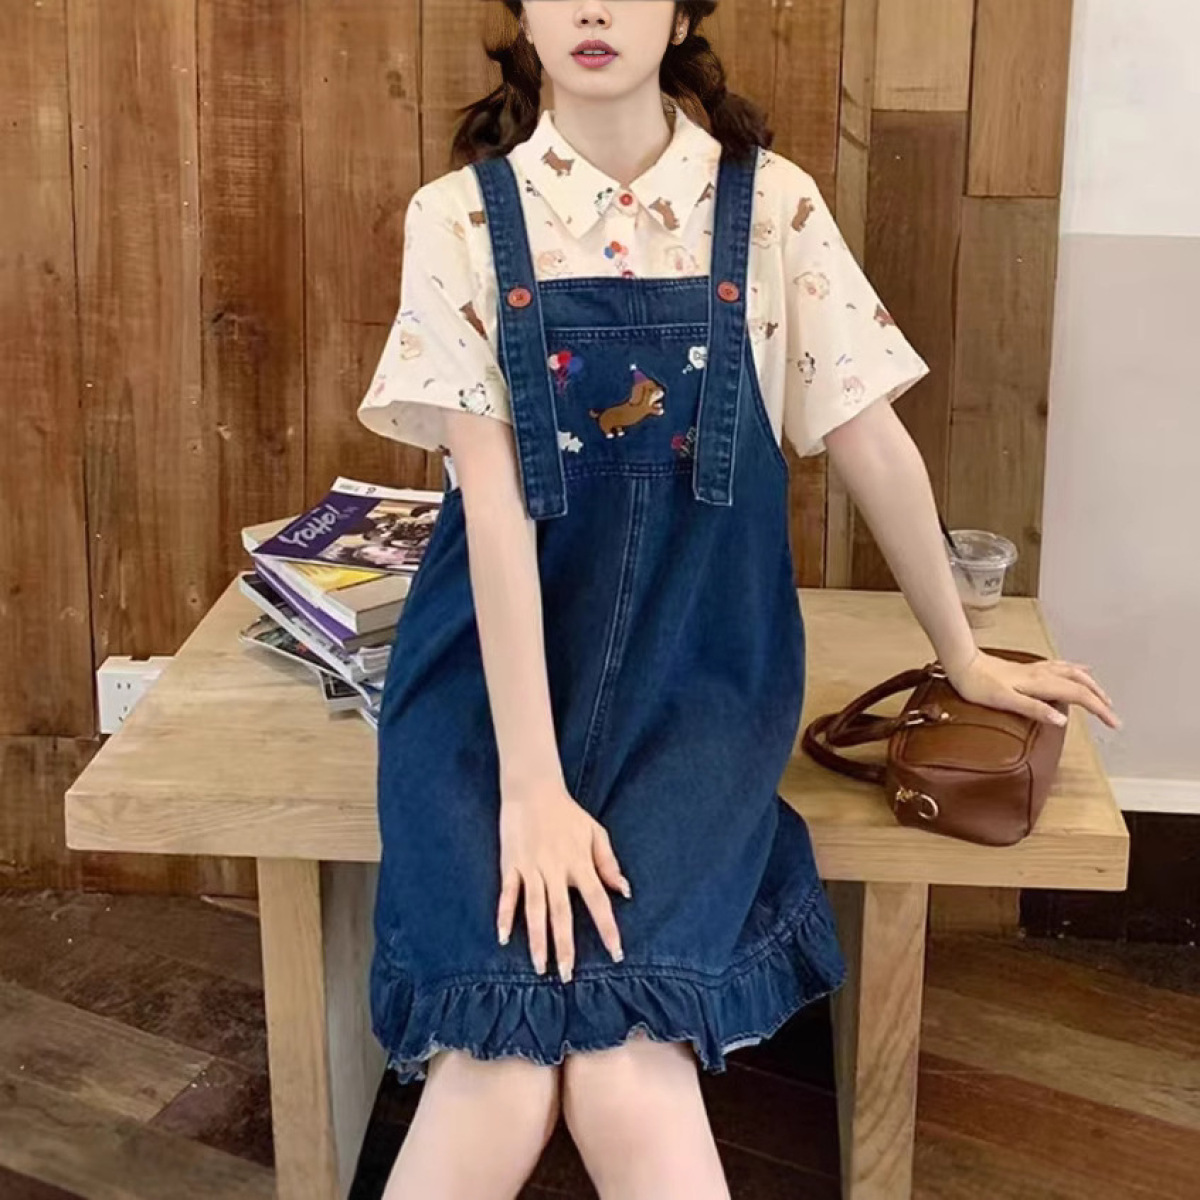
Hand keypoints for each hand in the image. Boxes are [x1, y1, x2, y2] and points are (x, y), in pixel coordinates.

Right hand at [496, 776, 630, 982]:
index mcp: (579, 862)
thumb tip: (624, 890)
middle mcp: (556, 869)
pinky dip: (504, 915)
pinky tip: (503, 937)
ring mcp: (531, 868)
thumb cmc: (567, 813)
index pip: (597, 901)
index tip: (617, 954)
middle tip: (568, 976)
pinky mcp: (511, 864)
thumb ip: (608, 862)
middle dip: (566, 946)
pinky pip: (507, 893)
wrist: (533, 789)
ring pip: (535, 909)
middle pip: (562, 913)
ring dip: (537, 939)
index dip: (608, 928)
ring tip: (540, 967)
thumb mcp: (595, 833)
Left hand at [944, 648, 1121, 729]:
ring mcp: (1035, 669)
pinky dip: (1075, 670)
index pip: (1079, 695)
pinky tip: (1077, 670)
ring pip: (1072, 673)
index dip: (1099, 709)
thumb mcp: (1005, 700)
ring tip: (1102, 694)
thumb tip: (1062, 720)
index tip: (1114, 723)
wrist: (962, 663)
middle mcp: (1042, 673)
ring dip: (1090, 684)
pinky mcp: (1027, 668)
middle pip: (1080, 684)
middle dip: (1099, 698)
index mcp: (1040, 683)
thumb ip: (1033, 709)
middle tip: (1113, 714)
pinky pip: (1060, 667)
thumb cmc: (978, 685)